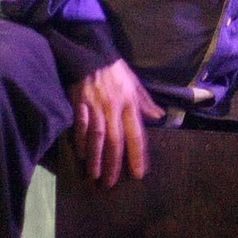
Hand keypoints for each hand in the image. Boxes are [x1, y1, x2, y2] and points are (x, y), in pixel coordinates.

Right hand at [68, 58, 163, 186]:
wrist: (91, 53)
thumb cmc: (116, 71)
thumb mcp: (136, 84)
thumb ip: (146, 102)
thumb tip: (159, 117)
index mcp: (130, 104)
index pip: (136, 134)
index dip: (138, 155)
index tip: (138, 174)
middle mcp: (113, 108)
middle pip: (115, 141)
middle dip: (114, 164)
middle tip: (111, 183)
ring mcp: (94, 107)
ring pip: (96, 137)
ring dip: (96, 158)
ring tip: (96, 175)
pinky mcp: (78, 104)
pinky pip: (79, 126)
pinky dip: (79, 141)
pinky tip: (80, 155)